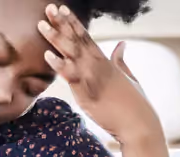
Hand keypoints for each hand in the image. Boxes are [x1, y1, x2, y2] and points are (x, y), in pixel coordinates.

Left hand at [36, 4, 164, 146]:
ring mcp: (92, 77)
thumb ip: (120, 60)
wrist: (138, 123)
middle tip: (49, 8)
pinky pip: (71, 76)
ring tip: (42, 25)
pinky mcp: (87, 92)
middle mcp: (98, 64)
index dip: (73, 22)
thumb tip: (122, 44)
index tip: (62, 9)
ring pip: (71, 53)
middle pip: (76, 40)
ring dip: (55, 39)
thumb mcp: (127, 77)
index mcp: (105, 61)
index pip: (85, 37)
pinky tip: (47, 56)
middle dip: (61, 23)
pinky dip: (60, 65)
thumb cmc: (133, 103)